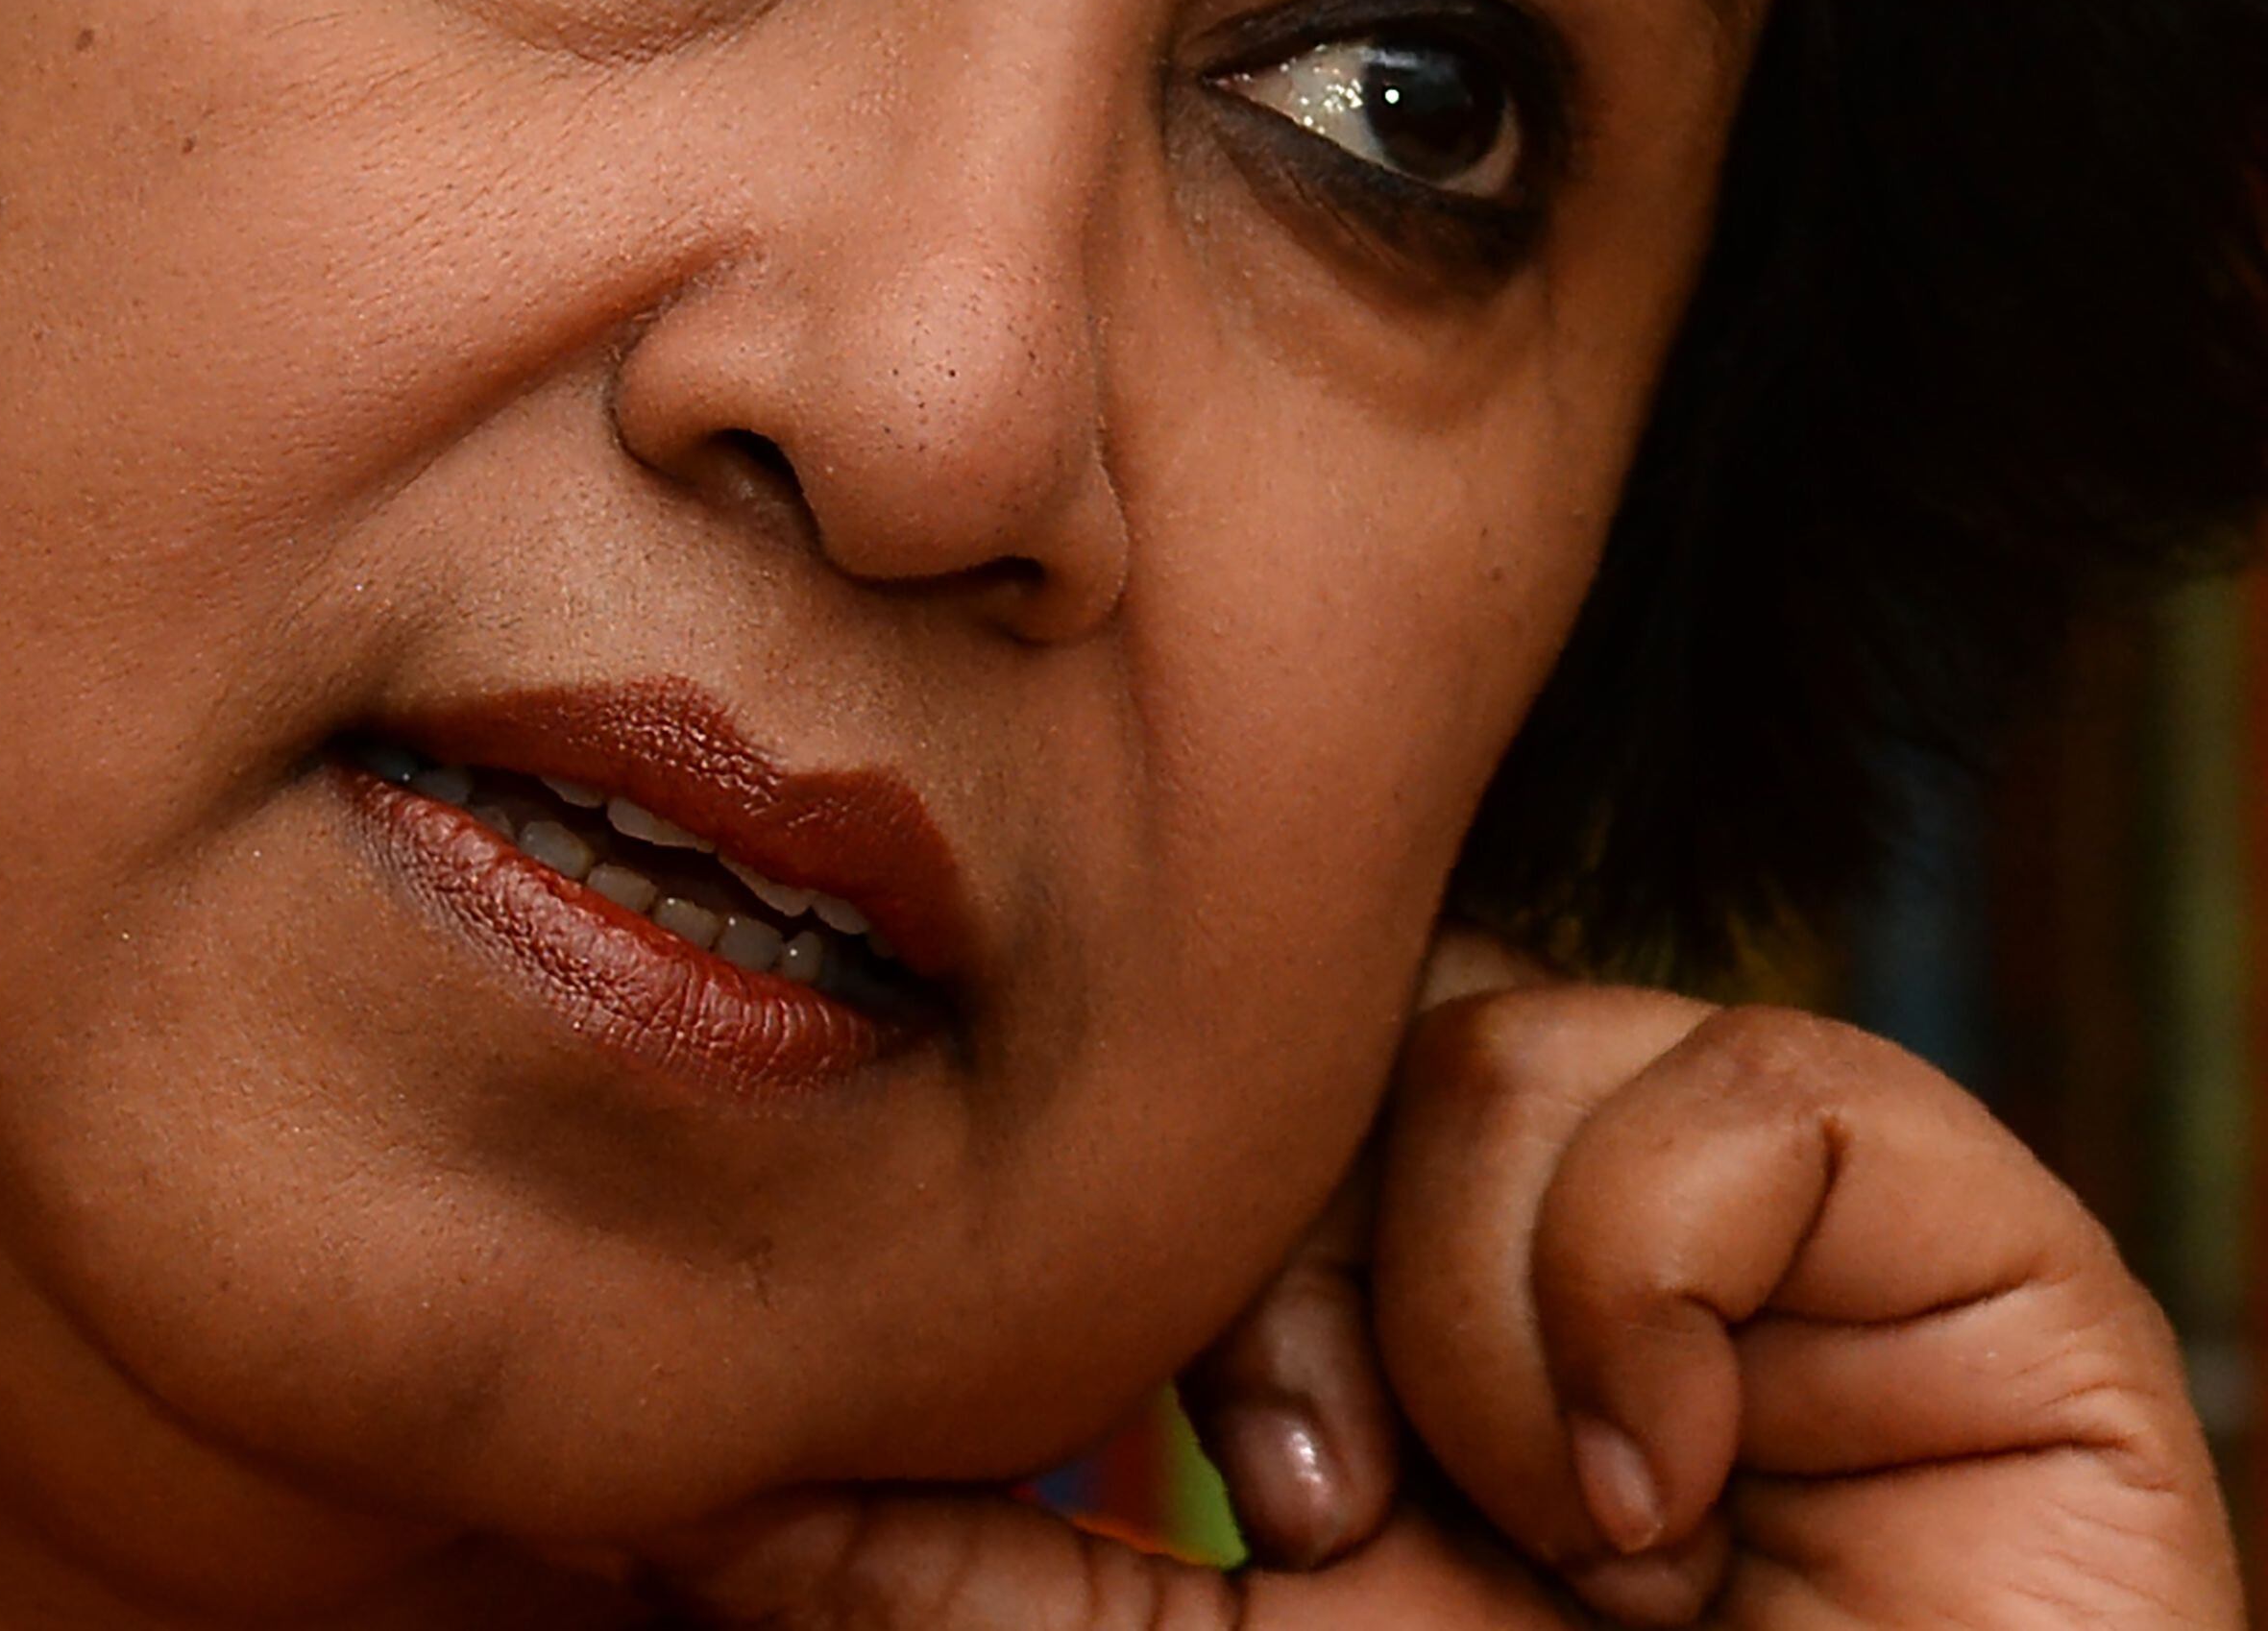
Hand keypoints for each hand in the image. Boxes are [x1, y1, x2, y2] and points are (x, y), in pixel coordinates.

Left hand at [636, 966, 2242, 1627]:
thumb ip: (945, 1575)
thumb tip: (670, 1485)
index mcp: (1395, 1325)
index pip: (1224, 1120)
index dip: (1159, 1232)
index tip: (1195, 1465)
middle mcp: (1556, 1233)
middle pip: (1338, 1042)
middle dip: (1290, 1274)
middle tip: (1321, 1499)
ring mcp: (1746, 1217)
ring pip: (1496, 1037)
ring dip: (1469, 1326)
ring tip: (1557, 1537)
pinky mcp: (1941, 1218)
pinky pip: (1731, 1092)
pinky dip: (1654, 1297)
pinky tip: (1681, 1492)